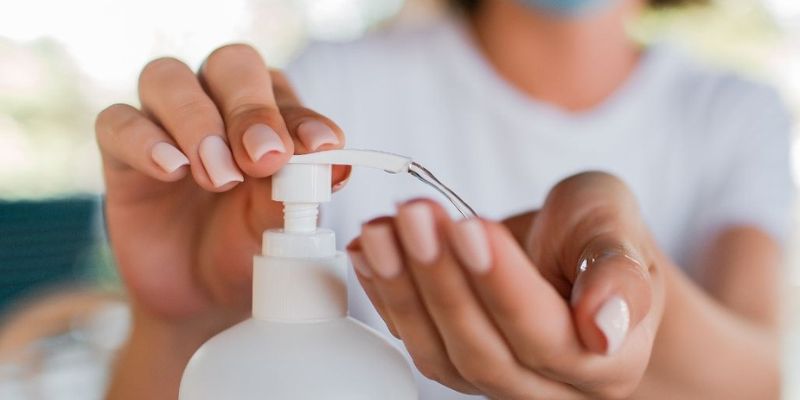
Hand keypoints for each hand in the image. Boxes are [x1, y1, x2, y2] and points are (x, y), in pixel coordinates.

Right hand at [96, 44, 347, 329]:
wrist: (199, 298)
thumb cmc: (247, 248)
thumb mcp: (279, 228)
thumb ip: (298, 192)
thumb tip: (333, 164)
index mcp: (267, 114)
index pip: (282, 91)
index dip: (301, 116)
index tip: (319, 148)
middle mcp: (217, 105)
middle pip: (230, 66)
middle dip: (250, 108)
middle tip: (264, 159)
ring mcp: (165, 123)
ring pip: (168, 78)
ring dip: (197, 122)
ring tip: (219, 177)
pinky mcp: (121, 152)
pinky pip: (117, 122)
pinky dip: (145, 141)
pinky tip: (172, 171)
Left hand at [348, 172, 665, 398]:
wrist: (571, 249)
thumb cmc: (597, 235)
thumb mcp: (618, 227)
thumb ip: (618, 271)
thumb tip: (605, 328)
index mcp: (605, 362)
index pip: (547, 336)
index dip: (502, 284)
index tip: (471, 227)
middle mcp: (547, 385)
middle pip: (484, 352)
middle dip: (442, 279)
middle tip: (415, 216)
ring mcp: (494, 378)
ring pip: (440, 353)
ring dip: (403, 288)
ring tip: (381, 229)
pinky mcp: (453, 357)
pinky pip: (414, 339)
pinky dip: (385, 293)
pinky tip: (367, 250)